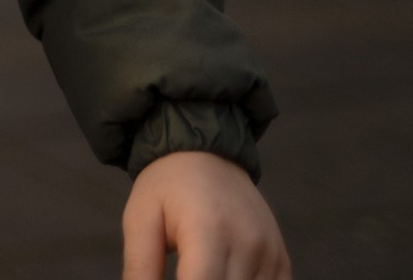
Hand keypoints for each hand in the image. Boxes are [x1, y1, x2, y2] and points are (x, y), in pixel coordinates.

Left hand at [121, 150, 288, 279]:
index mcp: (208, 231)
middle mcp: (249, 245)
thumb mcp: (140, 221)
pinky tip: (223, 275)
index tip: (171, 278)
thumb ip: (140, 267)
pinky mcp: (282, 261)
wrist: (207, 156)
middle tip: (182, 271)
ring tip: (197, 270)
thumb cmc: (166, 187)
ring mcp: (271, 254)